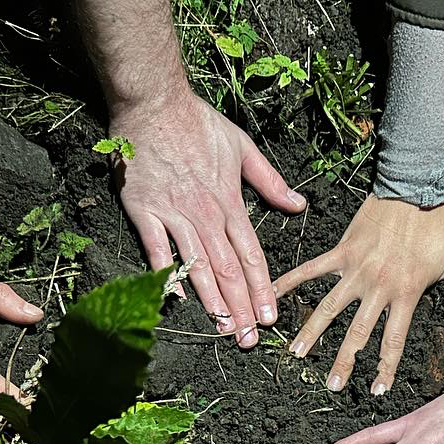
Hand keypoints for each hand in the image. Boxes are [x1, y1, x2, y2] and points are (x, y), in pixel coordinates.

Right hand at [110, 92, 305, 347]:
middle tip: (249, 339)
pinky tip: (179, 301)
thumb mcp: (243, 147)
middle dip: (241, 307)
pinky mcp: (144, 211)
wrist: (153, 103)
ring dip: (212, 301)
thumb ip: (270, 181)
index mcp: (230, 202)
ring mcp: (174, 213)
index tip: (270, 316)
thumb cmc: (197, 123)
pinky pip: (157, 250)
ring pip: (198, 265)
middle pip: (228, 269)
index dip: (262, 289)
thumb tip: (299, 205)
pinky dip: (168, 275)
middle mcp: (205, 213)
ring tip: (224, 330)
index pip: (252, 255)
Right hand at [275, 196, 443, 393]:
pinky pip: (313, 269)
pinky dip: (292, 280)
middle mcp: (379, 286)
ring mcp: (357, 268)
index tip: (376, 390)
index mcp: (407, 293)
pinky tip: (274, 293)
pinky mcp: (343, 250)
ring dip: (312, 332)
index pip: (394, 341)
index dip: (385, 368)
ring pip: (330, 307)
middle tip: (332, 385)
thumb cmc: (441, 223)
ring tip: (297, 353)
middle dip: (344, 363)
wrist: (418, 182)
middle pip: (358, 333)